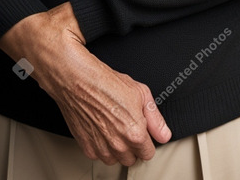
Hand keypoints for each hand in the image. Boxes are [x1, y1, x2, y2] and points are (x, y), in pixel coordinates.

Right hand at [0, 3, 171, 164]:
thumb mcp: (139, 92)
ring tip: (113, 127)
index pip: (148, 153)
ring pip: (115, 159)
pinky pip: (99, 155)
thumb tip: (164, 134)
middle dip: (132, 145)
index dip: (146, 140)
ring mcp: (101, 147)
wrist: (76, 79)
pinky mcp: (86, 146)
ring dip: (117, 149)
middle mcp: (118, 144)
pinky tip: (101, 128)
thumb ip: (155, 118)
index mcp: (134, 132)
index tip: (141, 131)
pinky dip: (101, 146)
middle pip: (132, 158)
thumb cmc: (104, 81)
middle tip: (127, 126)